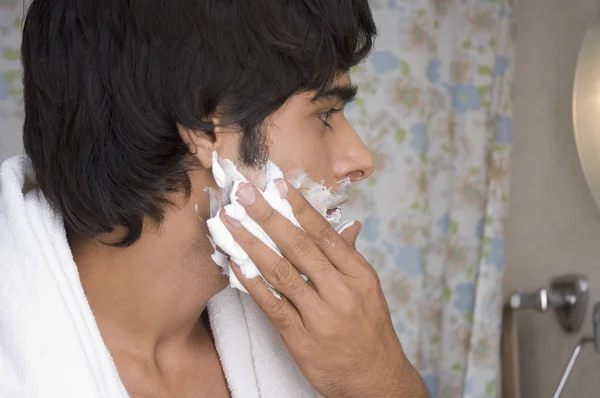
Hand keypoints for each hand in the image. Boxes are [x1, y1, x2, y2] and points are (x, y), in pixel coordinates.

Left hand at [220, 180, 427, 397]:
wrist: (377, 380)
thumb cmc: (370, 330)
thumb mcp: (368, 290)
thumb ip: (350, 257)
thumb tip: (347, 225)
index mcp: (359, 275)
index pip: (325, 234)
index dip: (300, 208)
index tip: (279, 185)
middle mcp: (341, 292)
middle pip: (299, 246)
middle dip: (268, 216)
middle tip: (245, 193)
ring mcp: (321, 317)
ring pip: (281, 272)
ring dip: (252, 244)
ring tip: (231, 223)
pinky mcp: (301, 340)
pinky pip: (272, 306)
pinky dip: (253, 283)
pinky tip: (237, 264)